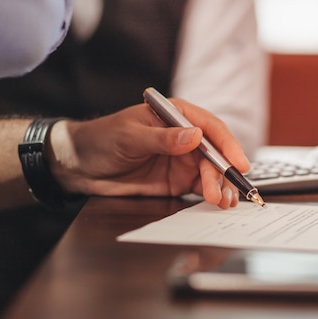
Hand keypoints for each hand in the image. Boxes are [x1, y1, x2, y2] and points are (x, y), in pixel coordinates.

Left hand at [48, 100, 250, 208]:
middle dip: (222, 174)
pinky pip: (201, 187)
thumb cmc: (102, 139)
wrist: (79, 166)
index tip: (238, 163)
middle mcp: (186, 137)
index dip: (228, 145)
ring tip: (223, 202)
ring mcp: (183, 160)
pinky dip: (211, 195)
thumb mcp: (130, 136)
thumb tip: (196, 136)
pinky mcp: (177, 180)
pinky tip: (217, 203)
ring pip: (212, 172)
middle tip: (221, 193)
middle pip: (215, 154)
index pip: (211, 128)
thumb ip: (163, 138)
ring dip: (221, 187)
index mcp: (177, 115)